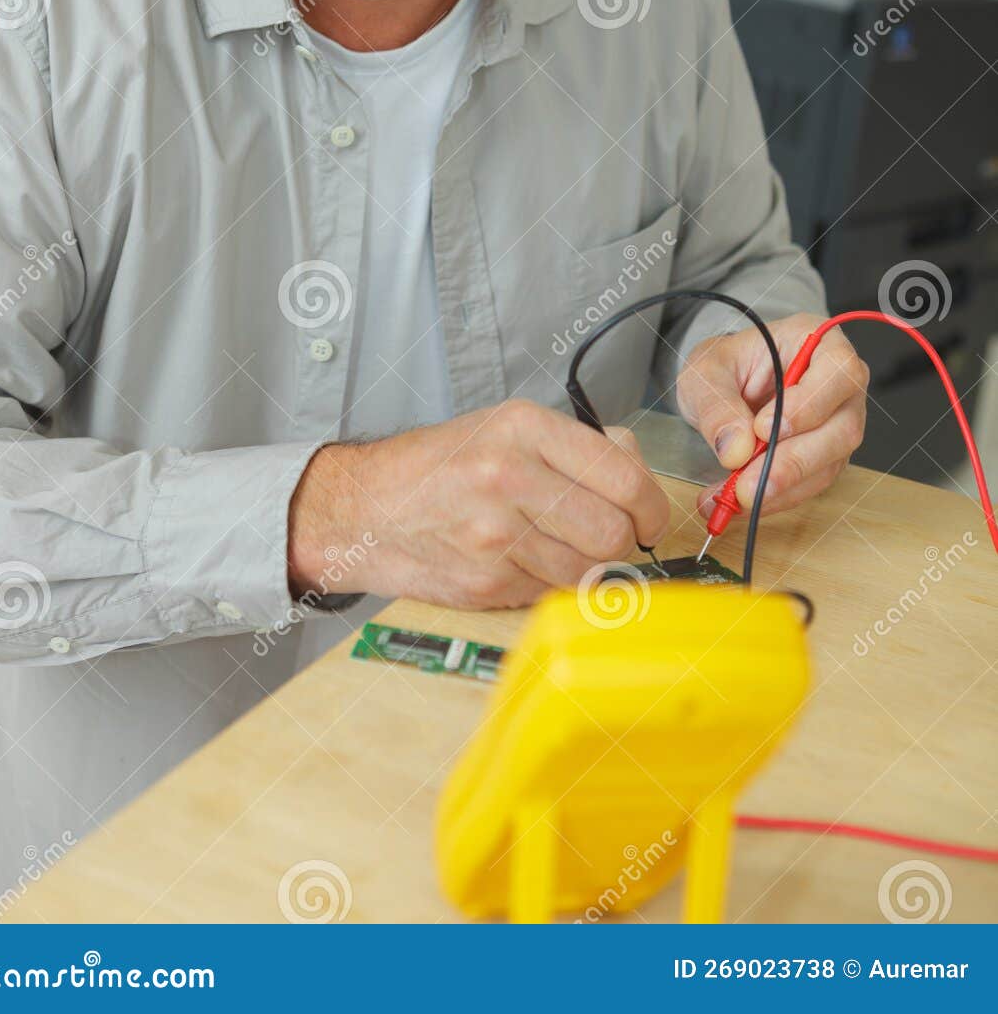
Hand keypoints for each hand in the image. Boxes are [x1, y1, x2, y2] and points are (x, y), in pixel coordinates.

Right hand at [287, 397, 670, 608]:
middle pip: (612, 533)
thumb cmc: (444, 465)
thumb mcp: (508, 426)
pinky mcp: (484, 582)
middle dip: (623, 542)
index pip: (623, 478)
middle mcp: (509, 476)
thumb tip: (638, 474)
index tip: (648, 517)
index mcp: (524, 428)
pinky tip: (523, 560)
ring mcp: (494, 534)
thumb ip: (580, 444)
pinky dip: (548, 583)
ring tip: (561, 547)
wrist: (367, 507)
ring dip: (587, 567)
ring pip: (587, 572)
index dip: (651, 507)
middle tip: (610, 536)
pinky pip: (549, 593)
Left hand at [676, 312, 868, 521]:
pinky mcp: (826, 457)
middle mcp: (840, 384)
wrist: (722, 386)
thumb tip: (736, 449)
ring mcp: (838, 422)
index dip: (808, 405)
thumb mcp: (705, 371)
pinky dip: (776, 498)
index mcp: (818, 341)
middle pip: (842, 428)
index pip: (839, 372)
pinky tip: (739, 502)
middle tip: (747, 485)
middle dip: (793, 462)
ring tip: (733, 497)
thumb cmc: (724, 365)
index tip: (762, 429)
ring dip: (782, 487)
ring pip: (829, 463)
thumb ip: (717, 403)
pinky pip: (811, 484)